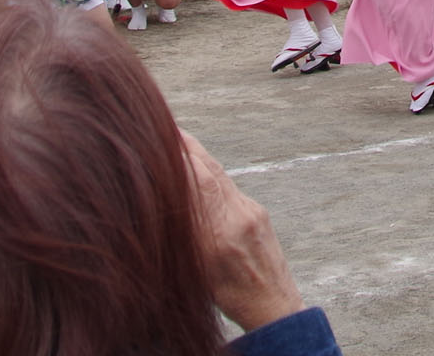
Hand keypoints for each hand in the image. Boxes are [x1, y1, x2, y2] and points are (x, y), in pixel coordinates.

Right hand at [182, 129, 306, 332]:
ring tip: (176, 139)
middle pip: (209, 170)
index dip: (180, 158)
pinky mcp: (258, 211)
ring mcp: (251, 211)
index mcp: (221, 235)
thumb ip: (184, 235)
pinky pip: (230, 185)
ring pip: (220, 174)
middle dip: (186, 146)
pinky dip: (211, 172)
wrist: (273, 305)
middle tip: (164, 128)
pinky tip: (198, 168)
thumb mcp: (198, 272)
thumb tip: (164, 203)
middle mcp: (239, 216)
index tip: (161, 140)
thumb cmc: (230, 297)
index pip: (198, 184)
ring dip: (198, 156)